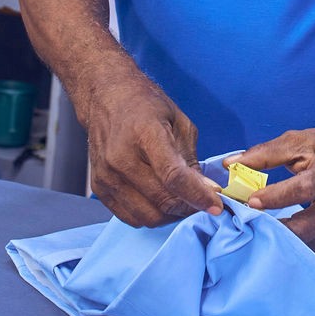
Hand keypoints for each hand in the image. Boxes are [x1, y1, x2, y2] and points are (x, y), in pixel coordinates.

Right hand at [83, 71, 222, 227]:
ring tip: (181, 200)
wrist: (107, 98)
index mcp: (145, 133)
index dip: (197, 195)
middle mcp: (121, 157)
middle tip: (202, 202)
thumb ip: (191, 158)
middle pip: (161, 200)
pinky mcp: (98, 187)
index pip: (172, 176)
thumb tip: (206, 190)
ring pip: (147, 216)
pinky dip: (150, 215)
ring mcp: (106, 175)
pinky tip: (160, 200)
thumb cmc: (146, 106)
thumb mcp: (179, 122)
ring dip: (170, 214)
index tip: (216, 206)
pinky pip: (130, 217)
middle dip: (188, 207)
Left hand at [233, 124, 314, 257]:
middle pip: (306, 227)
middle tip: (243, 229)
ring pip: (309, 246)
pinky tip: (274, 245)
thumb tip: (229, 164)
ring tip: (253, 239)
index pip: (303, 188)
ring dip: (280, 245)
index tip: (249, 202)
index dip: (275, 197)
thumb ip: (265, 153)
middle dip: (273, 231)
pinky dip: (294, 251)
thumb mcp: (301, 140)